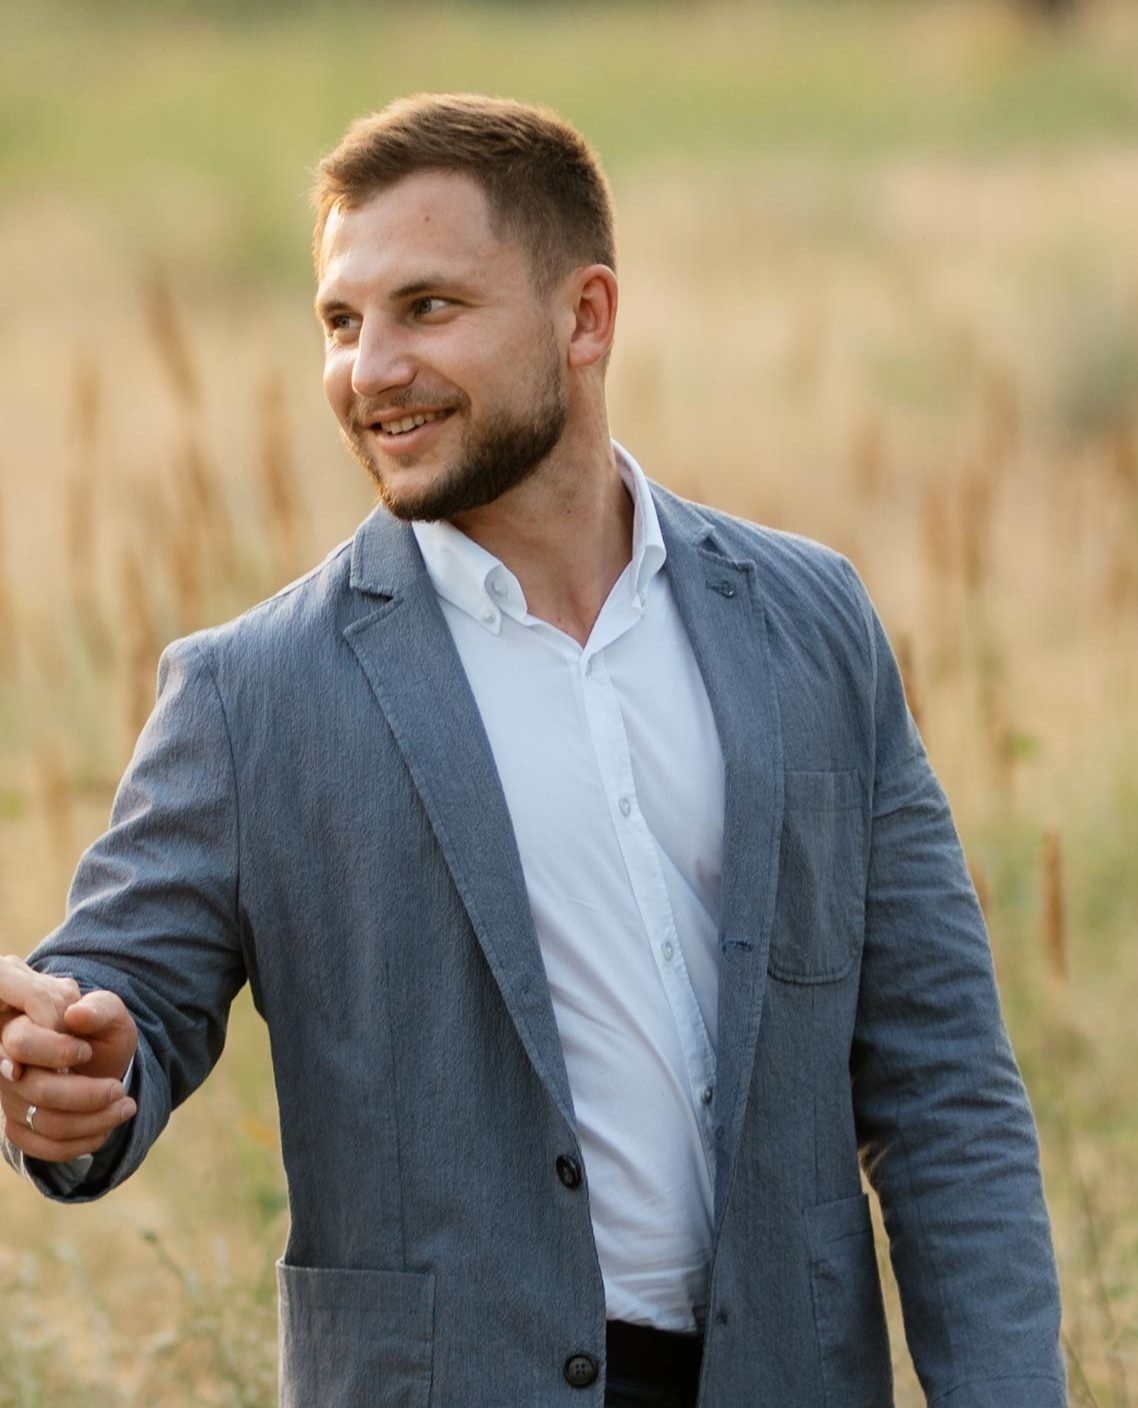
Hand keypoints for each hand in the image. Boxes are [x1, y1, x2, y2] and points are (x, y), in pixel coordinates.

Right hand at [1, 955, 137, 1161]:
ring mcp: (10, 1098)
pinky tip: (106, 1129)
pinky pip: (40, 1147)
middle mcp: (8, 1065)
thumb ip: (98, 1009)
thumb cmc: (100, 1030)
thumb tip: (75, 1014)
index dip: (58, 1050)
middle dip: (87, 1095)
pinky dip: (79, 1143)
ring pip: (42, 1122)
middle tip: (119, 1089)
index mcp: (22, 1027)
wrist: (98, 1058)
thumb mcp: (110, 1013)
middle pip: (36, 1089)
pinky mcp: (17, 1126)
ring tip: (126, 1106)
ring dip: (92, 1121)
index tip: (88, 1051)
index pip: (20, 1042)